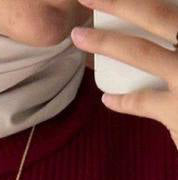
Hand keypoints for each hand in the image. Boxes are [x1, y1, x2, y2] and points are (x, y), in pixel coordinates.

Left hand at [71, 0, 177, 148]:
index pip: (166, 12)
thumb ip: (174, 45)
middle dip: (119, 1)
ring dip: (106, 42)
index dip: (138, 1)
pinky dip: (123, 100)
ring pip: (142, 52)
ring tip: (79, 36)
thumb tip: (168, 33)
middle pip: (157, 14)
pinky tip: (108, 99)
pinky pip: (144, 102)